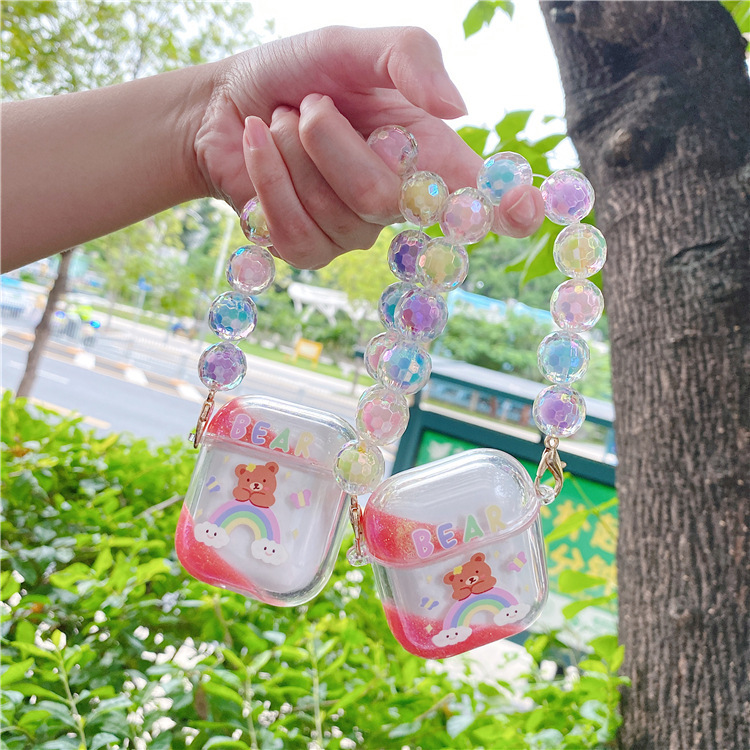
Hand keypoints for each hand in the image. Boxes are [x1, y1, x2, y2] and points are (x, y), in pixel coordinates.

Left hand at [194, 26, 544, 267]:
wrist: (228, 100)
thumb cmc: (298, 72)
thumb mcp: (353, 45)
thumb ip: (409, 57)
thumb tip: (459, 106)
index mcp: (423, 151)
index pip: (476, 192)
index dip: (505, 206)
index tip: (527, 213)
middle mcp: (396, 199)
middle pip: (383, 196)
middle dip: (331, 141)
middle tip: (307, 105)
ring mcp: (353, 232)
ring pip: (336, 213)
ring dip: (293, 152)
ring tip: (280, 123)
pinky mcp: (309, 250)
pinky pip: (294, 232)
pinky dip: (267, 177)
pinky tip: (257, 147)